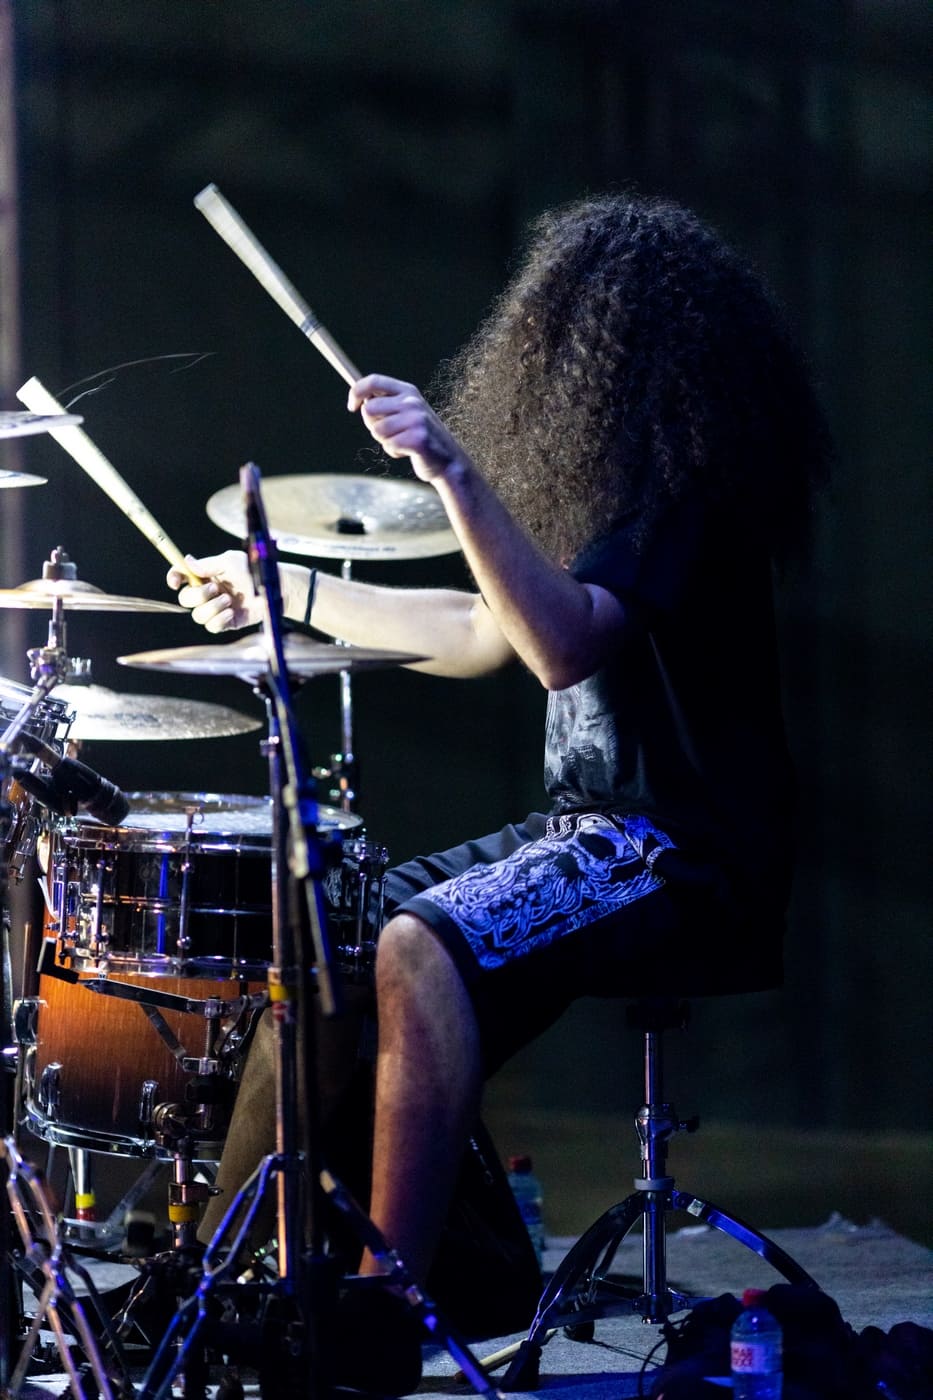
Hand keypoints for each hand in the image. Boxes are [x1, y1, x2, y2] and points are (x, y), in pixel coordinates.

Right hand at [166, 551, 257, 632]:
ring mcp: (216, 608)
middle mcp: (208, 592)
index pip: (182, 576)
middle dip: (197, 596)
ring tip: (228, 600)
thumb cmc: (254, 571)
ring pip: (197, 615)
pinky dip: (219, 620)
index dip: (174, 578)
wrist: (274, 589)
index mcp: (206, 575)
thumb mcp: (230, 562)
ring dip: (211, 608)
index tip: (175, 582)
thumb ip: (208, 565)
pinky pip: (211, 626)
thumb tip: (187, 562)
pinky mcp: (226, 622)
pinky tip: (231, 612)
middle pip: (185, 599)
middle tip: (215, 589)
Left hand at [347, 374, 466, 481]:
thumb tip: (359, 398)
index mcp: (408, 391)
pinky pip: (388, 445)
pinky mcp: (417, 439)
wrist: (449, 461)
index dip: (356, 392)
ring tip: (402, 442)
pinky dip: (394, 452)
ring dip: (385, 441)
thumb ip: (386, 403)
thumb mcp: (407, 412)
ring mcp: (416, 420)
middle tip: (388, 432)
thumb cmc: (421, 437)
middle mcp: (412, 402)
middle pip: (369, 409)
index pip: (374, 381)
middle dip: (372, 424)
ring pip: (377, 430)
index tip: (352, 406)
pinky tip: (408, 451)